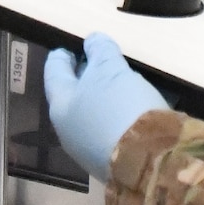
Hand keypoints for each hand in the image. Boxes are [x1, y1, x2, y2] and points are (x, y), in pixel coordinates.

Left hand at [43, 33, 169, 182]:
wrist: (149, 162)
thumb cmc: (120, 108)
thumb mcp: (110, 69)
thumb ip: (100, 50)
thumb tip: (92, 42)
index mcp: (60, 105)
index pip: (54, 72)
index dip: (62, 55)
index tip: (71, 44)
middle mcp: (69, 130)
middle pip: (73, 95)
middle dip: (86, 76)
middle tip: (101, 60)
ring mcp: (89, 149)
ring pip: (93, 114)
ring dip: (105, 96)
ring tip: (125, 81)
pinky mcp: (111, 161)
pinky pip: (112, 129)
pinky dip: (120, 115)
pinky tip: (137, 108)